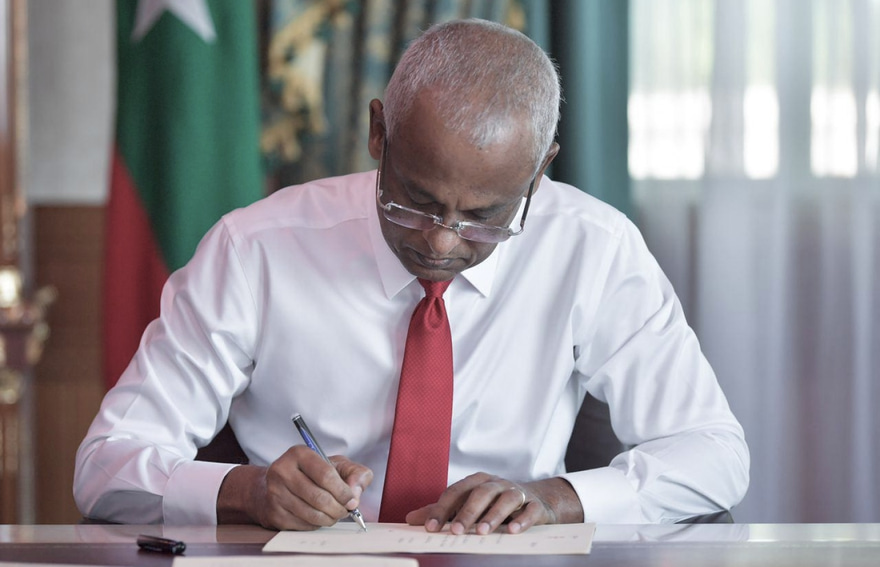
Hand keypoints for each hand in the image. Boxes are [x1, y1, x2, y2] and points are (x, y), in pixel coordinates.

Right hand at [217, 445, 372, 529]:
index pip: (325, 475)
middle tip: (346, 510)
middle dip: (339, 508)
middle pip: (319, 497)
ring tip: (335, 514)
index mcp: (299, 454)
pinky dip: (317, 524)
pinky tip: (319, 517)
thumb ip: (355, 473)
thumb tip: (356, 493)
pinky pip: (303, 525)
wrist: (275, 486)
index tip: (352, 500)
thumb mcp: (336, 465)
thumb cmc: (311, 474)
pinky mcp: (274, 513)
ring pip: (312, 514)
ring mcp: (275, 493)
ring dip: (330, 518)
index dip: (343, 491)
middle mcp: (282, 471)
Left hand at [405, 473, 583, 534]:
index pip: (455, 492)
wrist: (537, 500)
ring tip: (481, 532)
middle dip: (467, 512)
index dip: (442, 509)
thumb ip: (442, 511)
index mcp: (477, 482)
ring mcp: (517, 493)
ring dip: (492, 515)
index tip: (430, 528)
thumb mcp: (467, 504)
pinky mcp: (535, 505)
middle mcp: (497, 484)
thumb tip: (411, 519)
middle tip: (455, 531)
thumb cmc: (495, 503)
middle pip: (480, 493)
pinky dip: (522, 519)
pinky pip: (530, 510)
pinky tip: (512, 531)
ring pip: (505, 499)